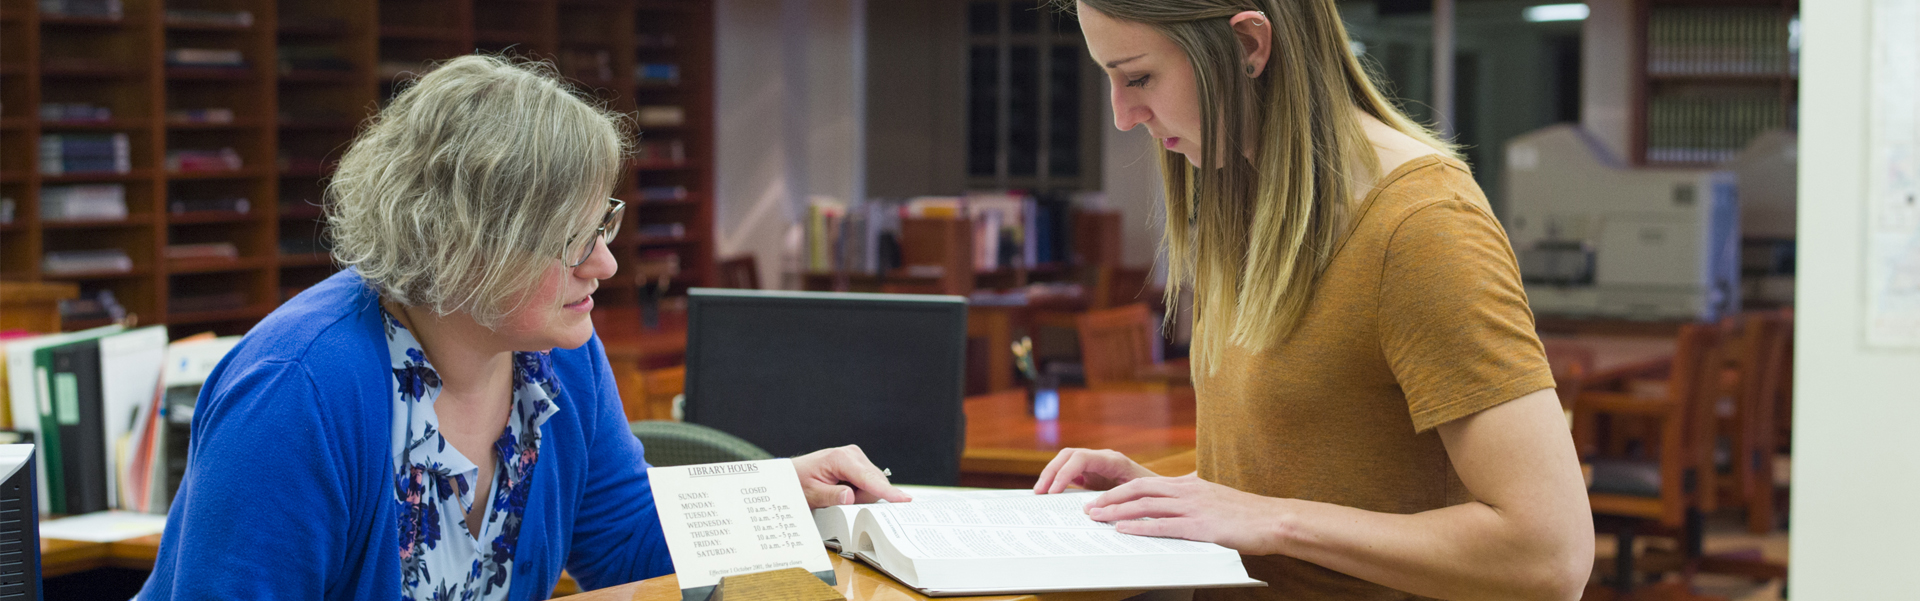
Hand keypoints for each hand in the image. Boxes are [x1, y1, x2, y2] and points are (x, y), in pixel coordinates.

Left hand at [791, 445, 911, 507]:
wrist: (791, 475)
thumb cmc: (799, 483)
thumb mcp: (811, 494)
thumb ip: (831, 496)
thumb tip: (850, 497)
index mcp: (841, 458)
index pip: (869, 479)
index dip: (887, 492)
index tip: (904, 500)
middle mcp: (852, 454)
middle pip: (875, 483)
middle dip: (864, 498)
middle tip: (839, 502)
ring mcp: (856, 457)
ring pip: (874, 484)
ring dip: (861, 495)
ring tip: (838, 495)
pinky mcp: (858, 464)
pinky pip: (869, 483)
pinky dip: (860, 491)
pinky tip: (844, 491)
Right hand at [1032, 448, 1158, 493]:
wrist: (1163, 494)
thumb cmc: (1153, 495)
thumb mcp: (1137, 498)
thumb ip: (1116, 500)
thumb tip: (1090, 510)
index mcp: (1112, 460)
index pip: (1080, 458)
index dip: (1064, 473)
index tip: (1054, 491)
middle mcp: (1102, 458)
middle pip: (1068, 456)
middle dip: (1051, 472)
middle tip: (1040, 493)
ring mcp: (1095, 465)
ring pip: (1066, 462)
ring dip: (1051, 475)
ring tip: (1040, 494)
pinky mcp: (1092, 474)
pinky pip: (1070, 472)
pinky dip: (1058, 481)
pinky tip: (1050, 495)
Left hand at [1083, 475, 1288, 555]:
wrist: (1274, 519)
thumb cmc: (1247, 513)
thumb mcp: (1216, 497)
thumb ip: (1196, 495)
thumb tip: (1183, 494)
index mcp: (1189, 484)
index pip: (1145, 483)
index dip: (1119, 490)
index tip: (1101, 499)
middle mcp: (1187, 491)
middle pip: (1138, 490)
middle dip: (1110, 499)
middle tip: (1090, 508)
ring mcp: (1193, 507)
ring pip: (1145, 506)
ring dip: (1117, 512)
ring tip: (1097, 519)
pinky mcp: (1200, 526)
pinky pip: (1163, 526)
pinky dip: (1139, 527)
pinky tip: (1124, 531)